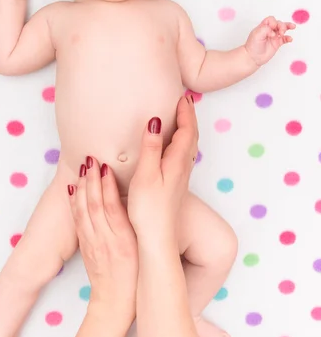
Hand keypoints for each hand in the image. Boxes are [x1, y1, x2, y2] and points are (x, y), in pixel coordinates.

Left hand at [68, 157, 137, 327]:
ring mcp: (93, 244)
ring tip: (83, 167)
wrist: (115, 304)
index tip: (106, 167)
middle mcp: (106, 240)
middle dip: (92, 180)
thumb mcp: (142, 253)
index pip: (112, 208)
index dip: (107, 186)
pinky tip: (73, 190)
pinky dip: (74, 203)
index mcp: (123, 241)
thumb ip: (137, 228)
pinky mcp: (85, 247)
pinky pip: (78, 222)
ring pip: (84, 211)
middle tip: (91, 159)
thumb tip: (137, 202)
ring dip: (82, 187)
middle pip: (95, 205)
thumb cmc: (136, 279)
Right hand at [128, 95, 197, 245]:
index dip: (186, 113)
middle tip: (185, 102)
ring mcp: (180, 178)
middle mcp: (183, 169)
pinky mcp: (175, 186)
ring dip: (187, 130)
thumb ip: (150, 148)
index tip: (182, 97)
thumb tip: (155, 121)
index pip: (186, 131)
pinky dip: (182, 143)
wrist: (158, 239)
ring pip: (189, 147)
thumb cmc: (149, 210)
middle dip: (189, 118)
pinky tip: (173, 147)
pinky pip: (183, 156)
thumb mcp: (146, 175)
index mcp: (177, 163)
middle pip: (191, 137)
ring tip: (181, 118)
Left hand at [245, 16, 294, 65]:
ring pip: (283, 29)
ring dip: (287, 27)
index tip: (272, 28)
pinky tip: (290, 39)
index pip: (271, 20)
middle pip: (278, 23)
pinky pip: (285, 39)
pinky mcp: (277, 43)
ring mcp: (274, 36)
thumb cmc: (252, 46)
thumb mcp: (256, 35)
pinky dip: (288, 38)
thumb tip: (273, 31)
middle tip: (281, 32)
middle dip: (282, 26)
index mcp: (263, 27)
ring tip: (292, 27)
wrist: (253, 57)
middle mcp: (269, 30)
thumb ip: (265, 29)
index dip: (274, 22)